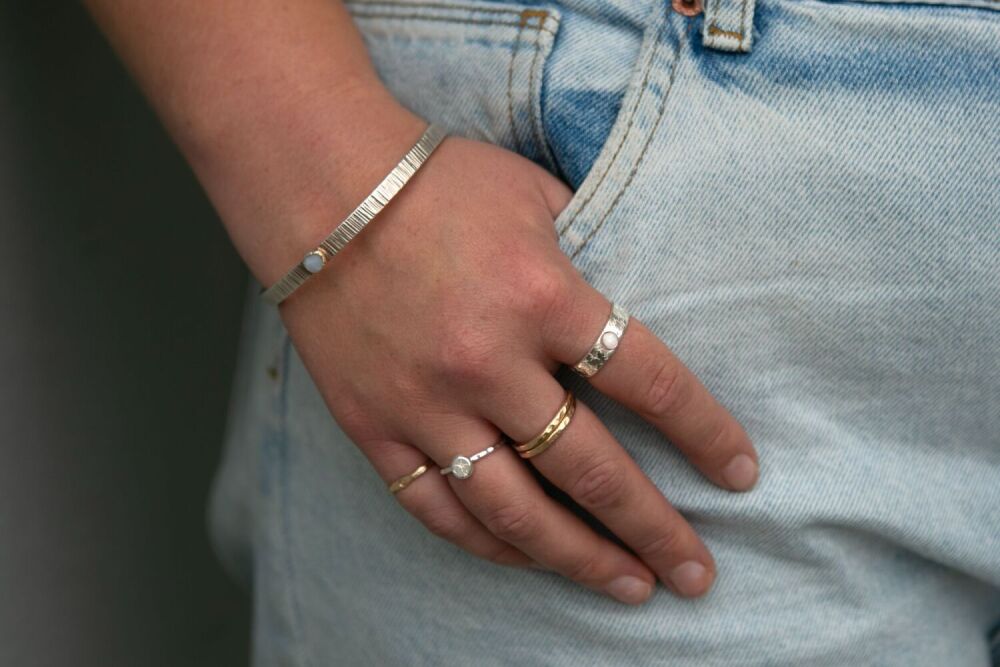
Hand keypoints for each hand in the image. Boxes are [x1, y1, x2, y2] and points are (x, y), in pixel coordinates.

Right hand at [278, 130, 758, 604]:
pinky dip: (487, 544)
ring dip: (580, 558)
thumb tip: (634, 300)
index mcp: (544, 298)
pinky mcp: (374, 426)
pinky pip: (436, 507)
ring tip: (628, 587)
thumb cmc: (436, 181)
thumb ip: (591, 254)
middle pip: (592, 470)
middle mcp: (489, 363)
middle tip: (697, 572)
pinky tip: (529, 560)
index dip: (705, 435)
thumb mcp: (536, 196)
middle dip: (655, 529)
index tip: (739, 474)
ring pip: (515, 512)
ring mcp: (426, 404)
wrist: (319, 184)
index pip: (650, 383)